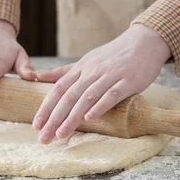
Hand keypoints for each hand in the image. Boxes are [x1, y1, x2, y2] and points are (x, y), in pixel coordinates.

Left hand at [31, 24, 170, 143]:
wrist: (143, 42)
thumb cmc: (114, 55)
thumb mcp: (87, 60)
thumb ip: (64, 72)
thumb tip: (38, 76)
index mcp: (81, 68)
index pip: (58, 89)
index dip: (46, 107)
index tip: (36, 125)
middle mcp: (92, 71)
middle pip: (69, 96)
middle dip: (54, 118)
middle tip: (44, 138)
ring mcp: (110, 75)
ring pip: (87, 97)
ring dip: (73, 116)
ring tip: (61, 134)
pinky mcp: (128, 80)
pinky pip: (112, 94)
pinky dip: (100, 106)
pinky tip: (90, 118)